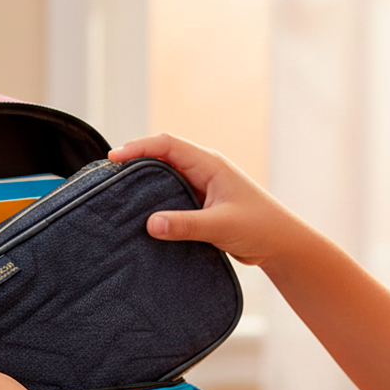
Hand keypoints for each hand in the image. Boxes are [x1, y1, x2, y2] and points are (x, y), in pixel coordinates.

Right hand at [109, 133, 300, 268]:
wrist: (282, 245)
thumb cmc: (260, 227)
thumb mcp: (221, 226)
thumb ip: (186, 225)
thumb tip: (150, 224)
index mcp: (210, 164)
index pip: (167, 145)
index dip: (139, 148)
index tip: (114, 158)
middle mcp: (203, 170)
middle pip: (161, 156)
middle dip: (134, 160)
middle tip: (107, 174)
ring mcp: (201, 187)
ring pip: (164, 177)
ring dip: (142, 181)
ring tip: (116, 191)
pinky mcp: (199, 205)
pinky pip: (170, 196)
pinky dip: (153, 201)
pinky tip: (138, 213)